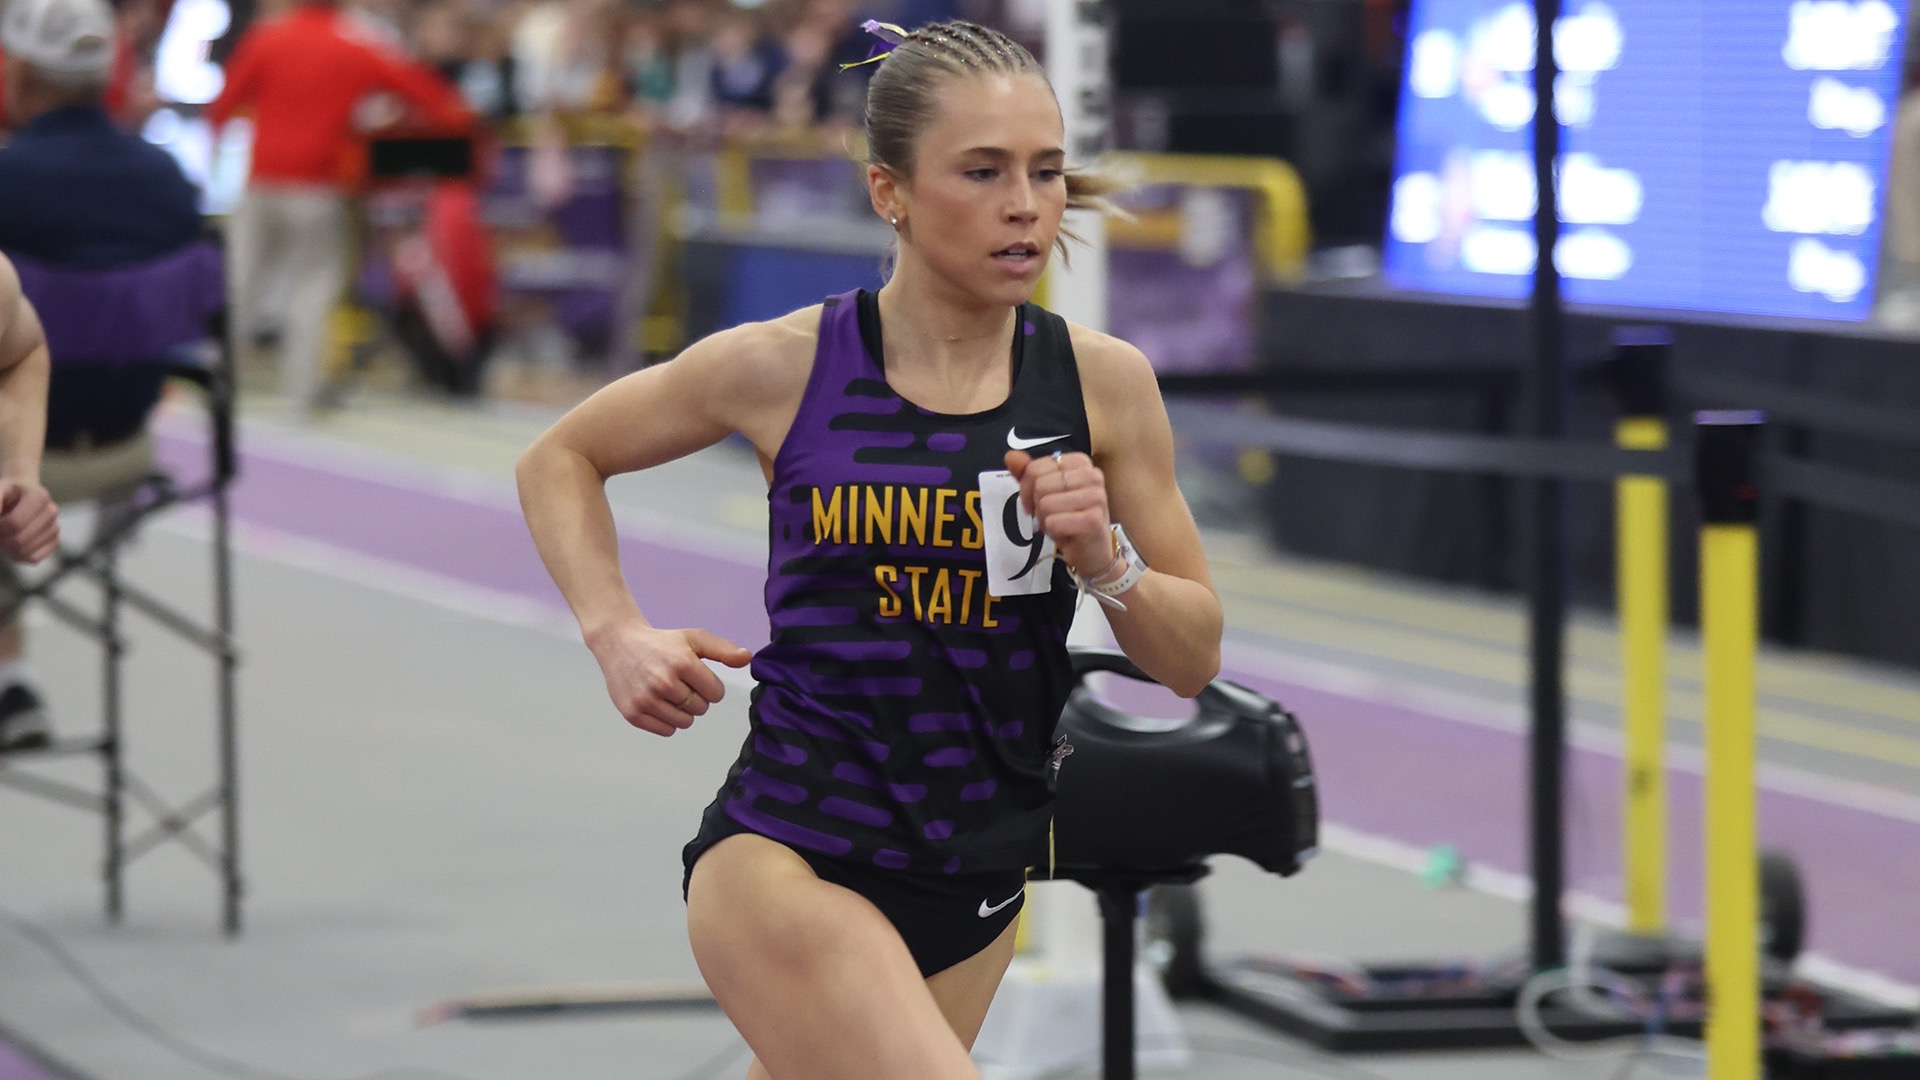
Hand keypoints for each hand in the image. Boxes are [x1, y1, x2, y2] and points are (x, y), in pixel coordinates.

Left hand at [0, 479, 57, 563]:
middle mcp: (51, 512)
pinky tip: (14, 543)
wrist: (19, 497)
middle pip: (19, 541)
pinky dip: (18, 555)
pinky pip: (33, 558)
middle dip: (1, 540)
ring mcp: (55, 528)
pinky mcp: (55, 542)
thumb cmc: (6, 495)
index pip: (15, 524)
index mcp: (39, 497)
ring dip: (7, 548)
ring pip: (25, 552)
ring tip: (4, 535)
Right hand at [586, 619, 752, 736]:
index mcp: (682, 663)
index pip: (716, 694)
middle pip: (701, 709)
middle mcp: (664, 682)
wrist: (619, 643)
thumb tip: (747, 658)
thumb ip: (723, 650)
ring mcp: (646, 699)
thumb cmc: (662, 643)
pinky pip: (666, 731)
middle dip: (696, 698)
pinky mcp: (633, 713)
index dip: (711, 686)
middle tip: (679, 683)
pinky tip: (658, 702)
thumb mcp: (694, 639)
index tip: (697, 677)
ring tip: (669, 693)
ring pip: (685, 722)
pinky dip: (666, 721)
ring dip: (682, 711)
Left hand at [1004, 449, 1112, 576]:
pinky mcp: (1092, 520)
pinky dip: (1053, 532)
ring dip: (1046, 520)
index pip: (1035, 468)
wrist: (1092, 551)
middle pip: (1039, 485)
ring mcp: (1095, 497)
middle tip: (1052, 516)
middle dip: (1037, 506)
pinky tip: (1067, 534)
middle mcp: (1092, 475)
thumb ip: (1029, 473)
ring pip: (1045, 504)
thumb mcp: (1047, 492)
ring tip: (1061, 524)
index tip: (1038, 501)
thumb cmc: (1070, 518)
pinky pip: (1052, 522)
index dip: (1027, 489)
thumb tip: (1010, 456)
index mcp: (1080, 462)